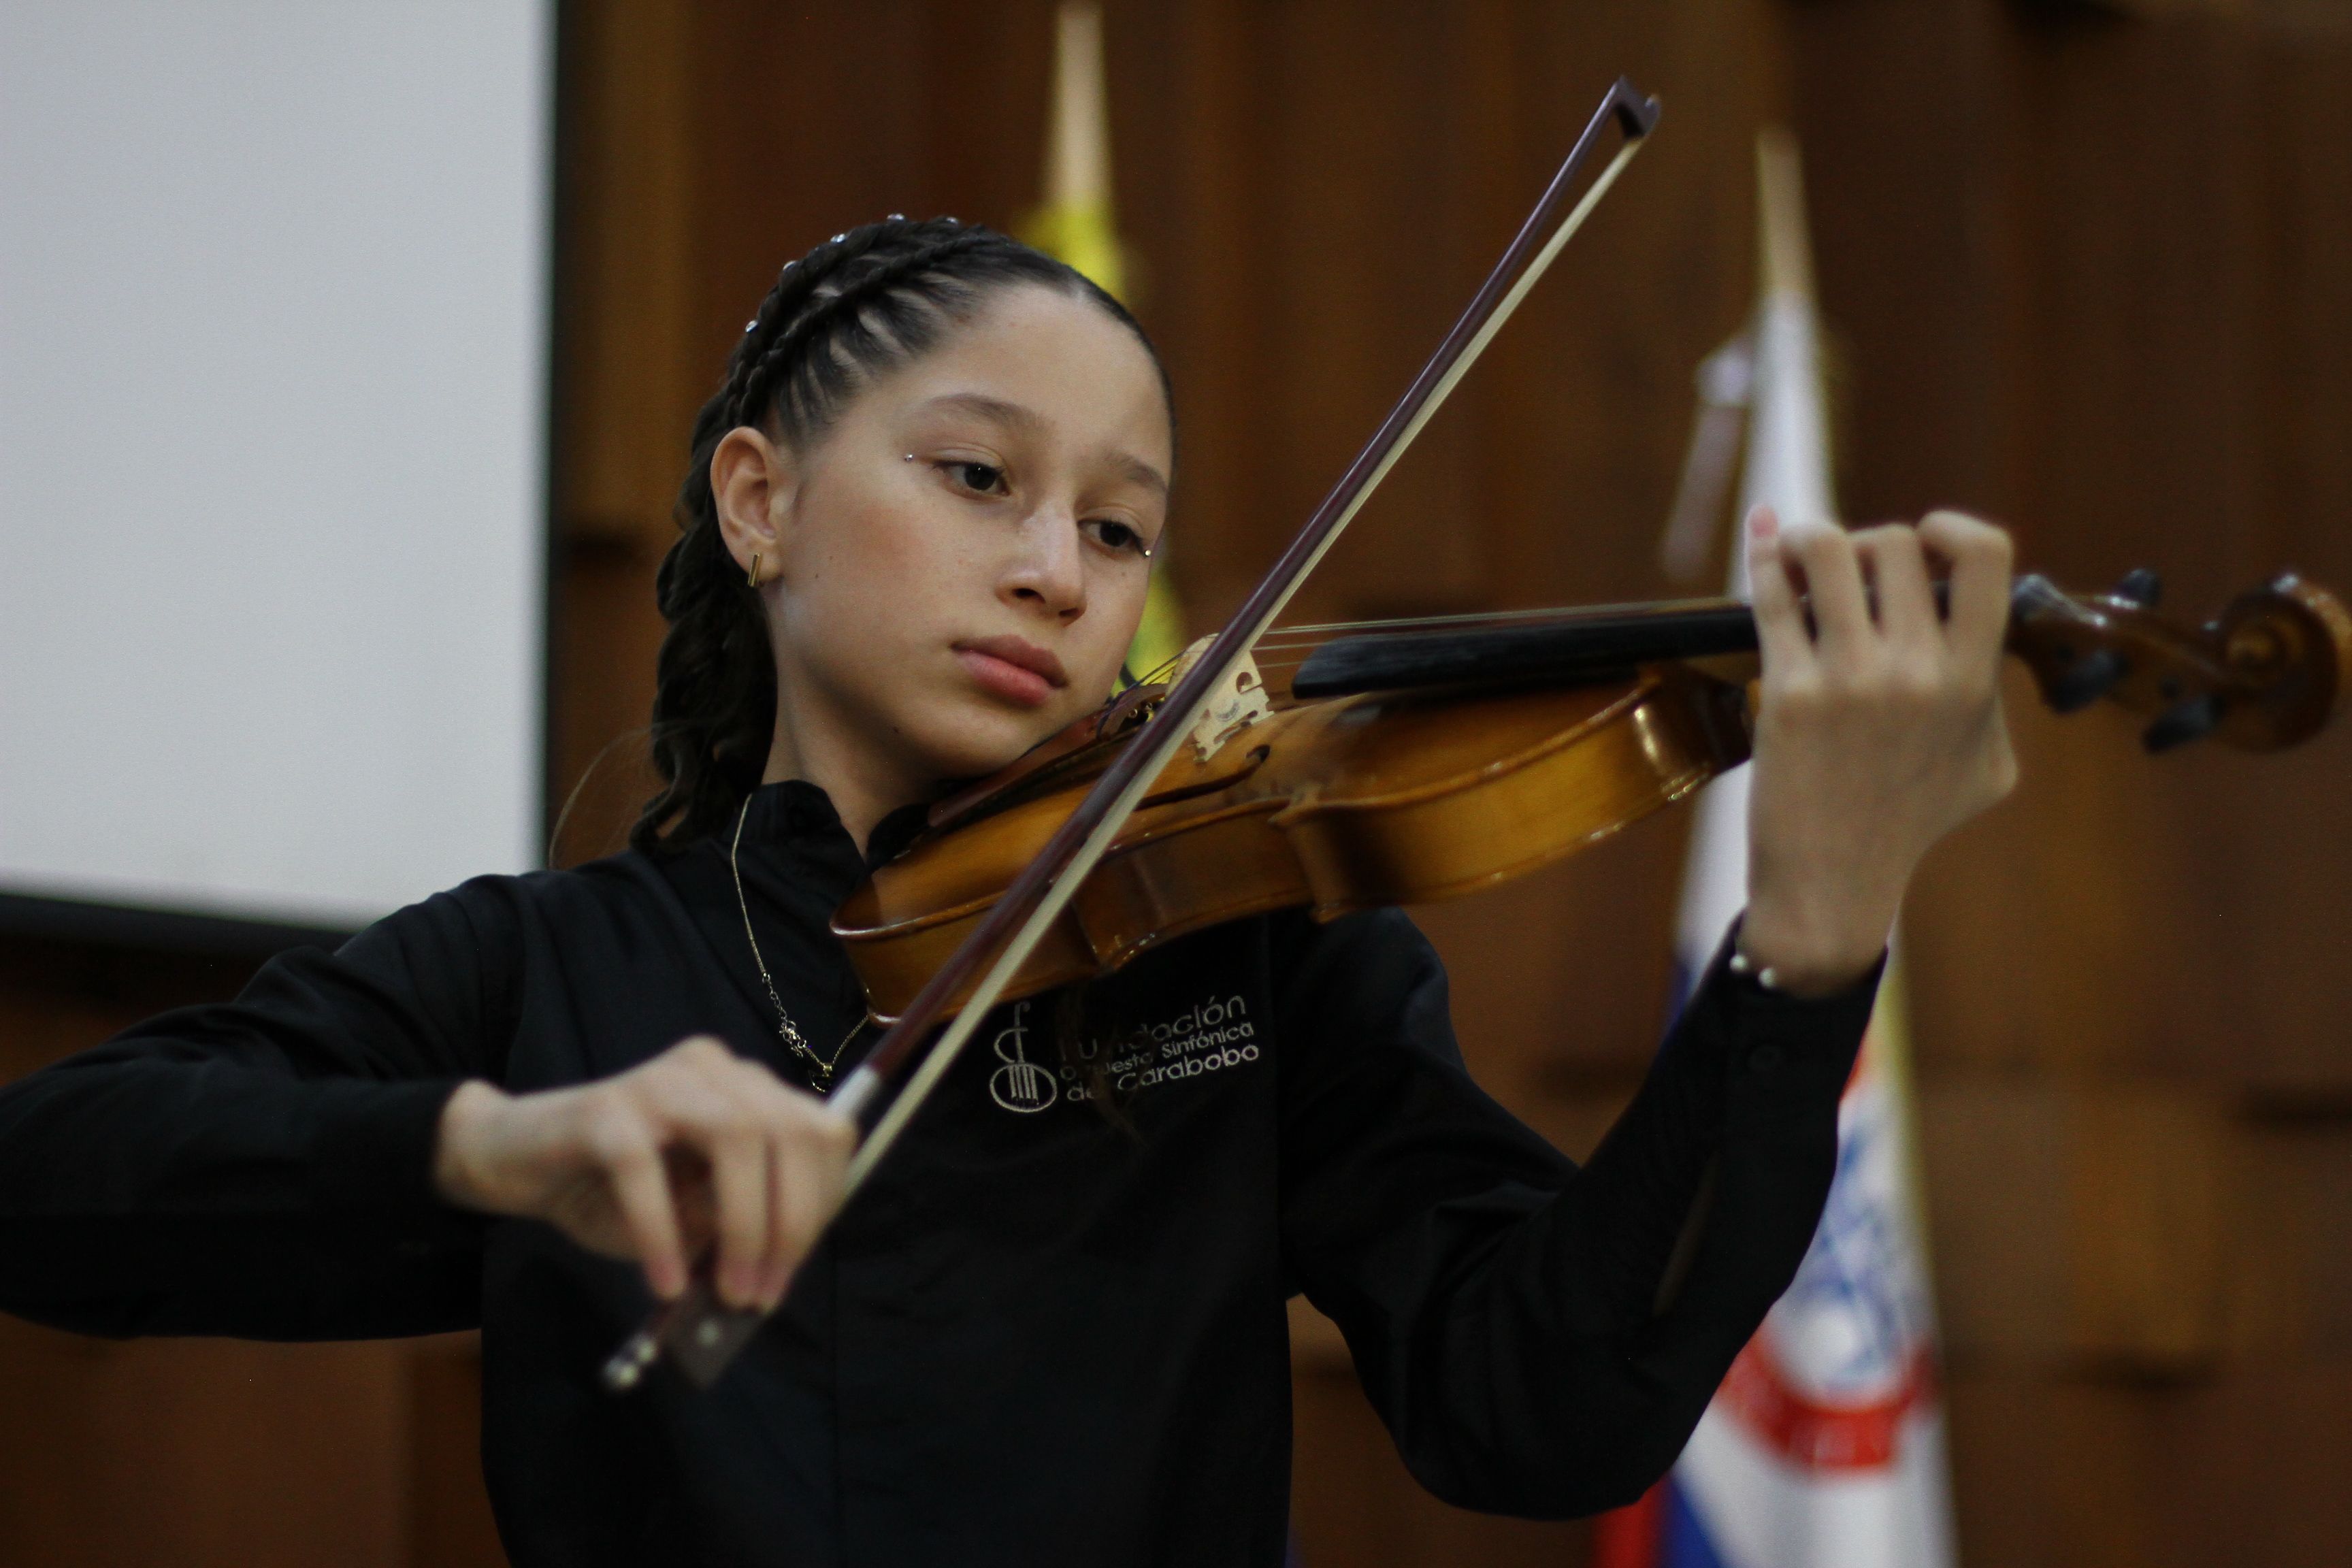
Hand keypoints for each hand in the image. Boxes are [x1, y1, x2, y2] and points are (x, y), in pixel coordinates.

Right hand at [432, 1036, 854, 1310]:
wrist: (514, 1159)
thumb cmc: (612, 1190)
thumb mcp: (690, 1214)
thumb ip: (735, 1226)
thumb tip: (771, 1271)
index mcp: (748, 1089)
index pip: (822, 1131)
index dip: (823, 1201)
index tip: (794, 1266)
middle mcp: (715, 1072)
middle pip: (790, 1131)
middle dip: (791, 1223)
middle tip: (763, 1293)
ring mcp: (660, 1082)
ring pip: (736, 1137)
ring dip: (743, 1225)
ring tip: (728, 1291)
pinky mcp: (604, 1109)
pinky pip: (644, 1169)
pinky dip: (661, 1233)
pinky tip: (665, 1283)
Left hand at [1740, 505, 2017, 994]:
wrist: (1834, 882)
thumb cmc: (1910, 821)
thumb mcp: (1987, 766)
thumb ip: (1990, 695)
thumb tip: (1969, 627)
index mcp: (1973, 680)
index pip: (1986, 557)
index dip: (1952, 527)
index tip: (1925, 539)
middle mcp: (1917, 672)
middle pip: (1893, 543)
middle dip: (1867, 544)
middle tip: (1848, 575)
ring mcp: (1850, 681)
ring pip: (1825, 550)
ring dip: (1807, 539)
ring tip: (1800, 555)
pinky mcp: (1789, 693)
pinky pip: (1770, 598)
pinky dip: (1763, 560)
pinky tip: (1766, 555)